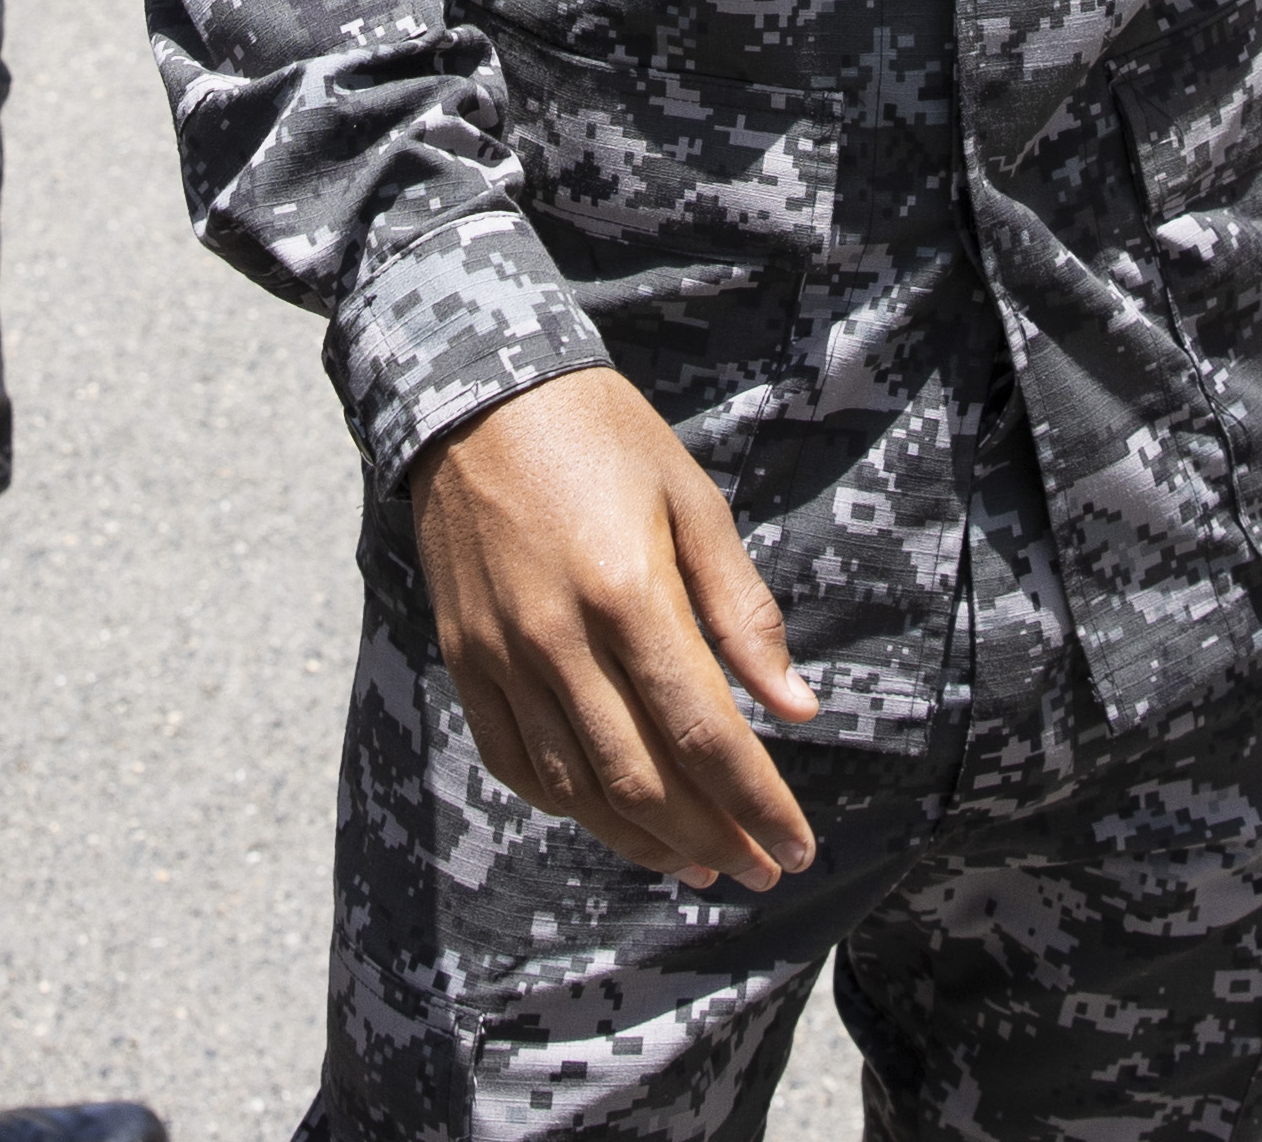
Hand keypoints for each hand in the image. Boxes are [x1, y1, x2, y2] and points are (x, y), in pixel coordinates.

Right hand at [404, 367, 819, 889]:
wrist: (474, 392)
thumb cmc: (601, 436)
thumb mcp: (691, 500)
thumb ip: (742, 611)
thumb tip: (798, 707)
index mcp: (629, 592)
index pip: (706, 735)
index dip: (758, 804)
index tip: (797, 847)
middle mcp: (559, 637)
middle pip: (644, 781)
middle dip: (714, 838)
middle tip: (760, 869)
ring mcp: (501, 654)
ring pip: (576, 789)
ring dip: (645, 841)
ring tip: (699, 863)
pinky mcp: (463, 658)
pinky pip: (514, 762)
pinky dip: (568, 807)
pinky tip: (612, 820)